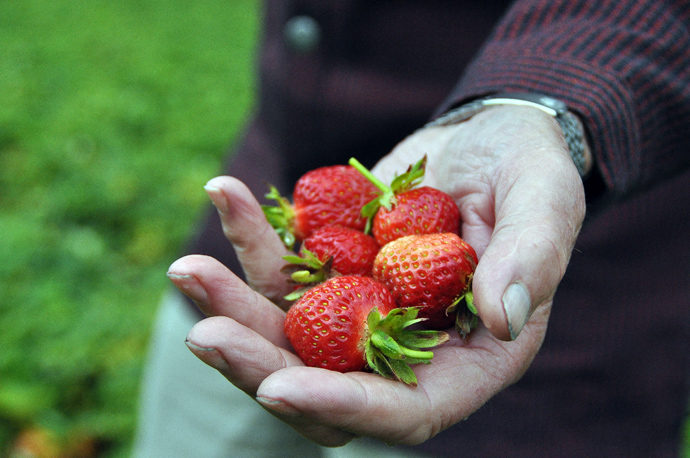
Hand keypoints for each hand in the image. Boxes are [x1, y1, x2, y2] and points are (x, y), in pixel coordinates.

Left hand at [167, 105, 586, 445]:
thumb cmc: (532, 174)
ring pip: (287, 331)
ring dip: (234, 305)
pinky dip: (251, 237)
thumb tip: (504, 316)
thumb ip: (533, 259)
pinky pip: (283, 266)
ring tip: (188, 269)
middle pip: (323, 381)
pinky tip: (226, 193)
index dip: (344, 406)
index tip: (281, 388)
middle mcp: (406, 346)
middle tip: (205, 334)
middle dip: (261, 364)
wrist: (489, 140)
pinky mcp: (333, 268)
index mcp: (468, 358)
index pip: (405, 410)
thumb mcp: (546, 203)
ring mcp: (361, 309)